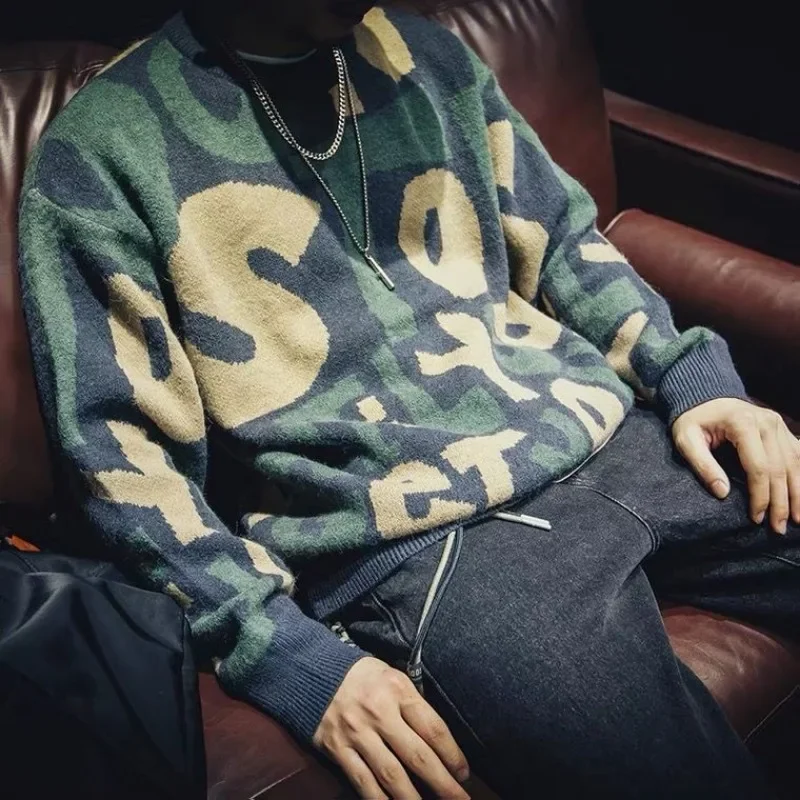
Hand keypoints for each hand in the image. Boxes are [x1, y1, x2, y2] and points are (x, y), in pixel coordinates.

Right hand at [314, 657, 469, 799]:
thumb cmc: (363, 676)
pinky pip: (363, 782)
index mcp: (398, 690)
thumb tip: (438, 742)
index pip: (433, 729)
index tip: (463, 773)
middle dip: (443, 784)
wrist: (314, 672)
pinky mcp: (338, 749)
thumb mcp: (393, 677)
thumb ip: (413, 705)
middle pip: (418, 756)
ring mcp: (357, 733)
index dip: (453, 755)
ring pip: (392, 776)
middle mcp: (379, 713)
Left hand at [673, 398, 799, 533]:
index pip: (759, 467)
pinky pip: (799, 454)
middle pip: (780, 469)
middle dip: (781, 502)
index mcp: (743, 424)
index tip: (756, 518)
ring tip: (797, 520)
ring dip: (798, 493)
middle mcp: (767, 422)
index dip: (760, 496)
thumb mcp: (686, 439)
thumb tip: (722, 493)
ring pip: (795, 463)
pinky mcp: (782, 428)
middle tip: (778, 528)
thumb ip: (702, 465)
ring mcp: (778, 424)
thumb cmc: (692, 420)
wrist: (704, 396)